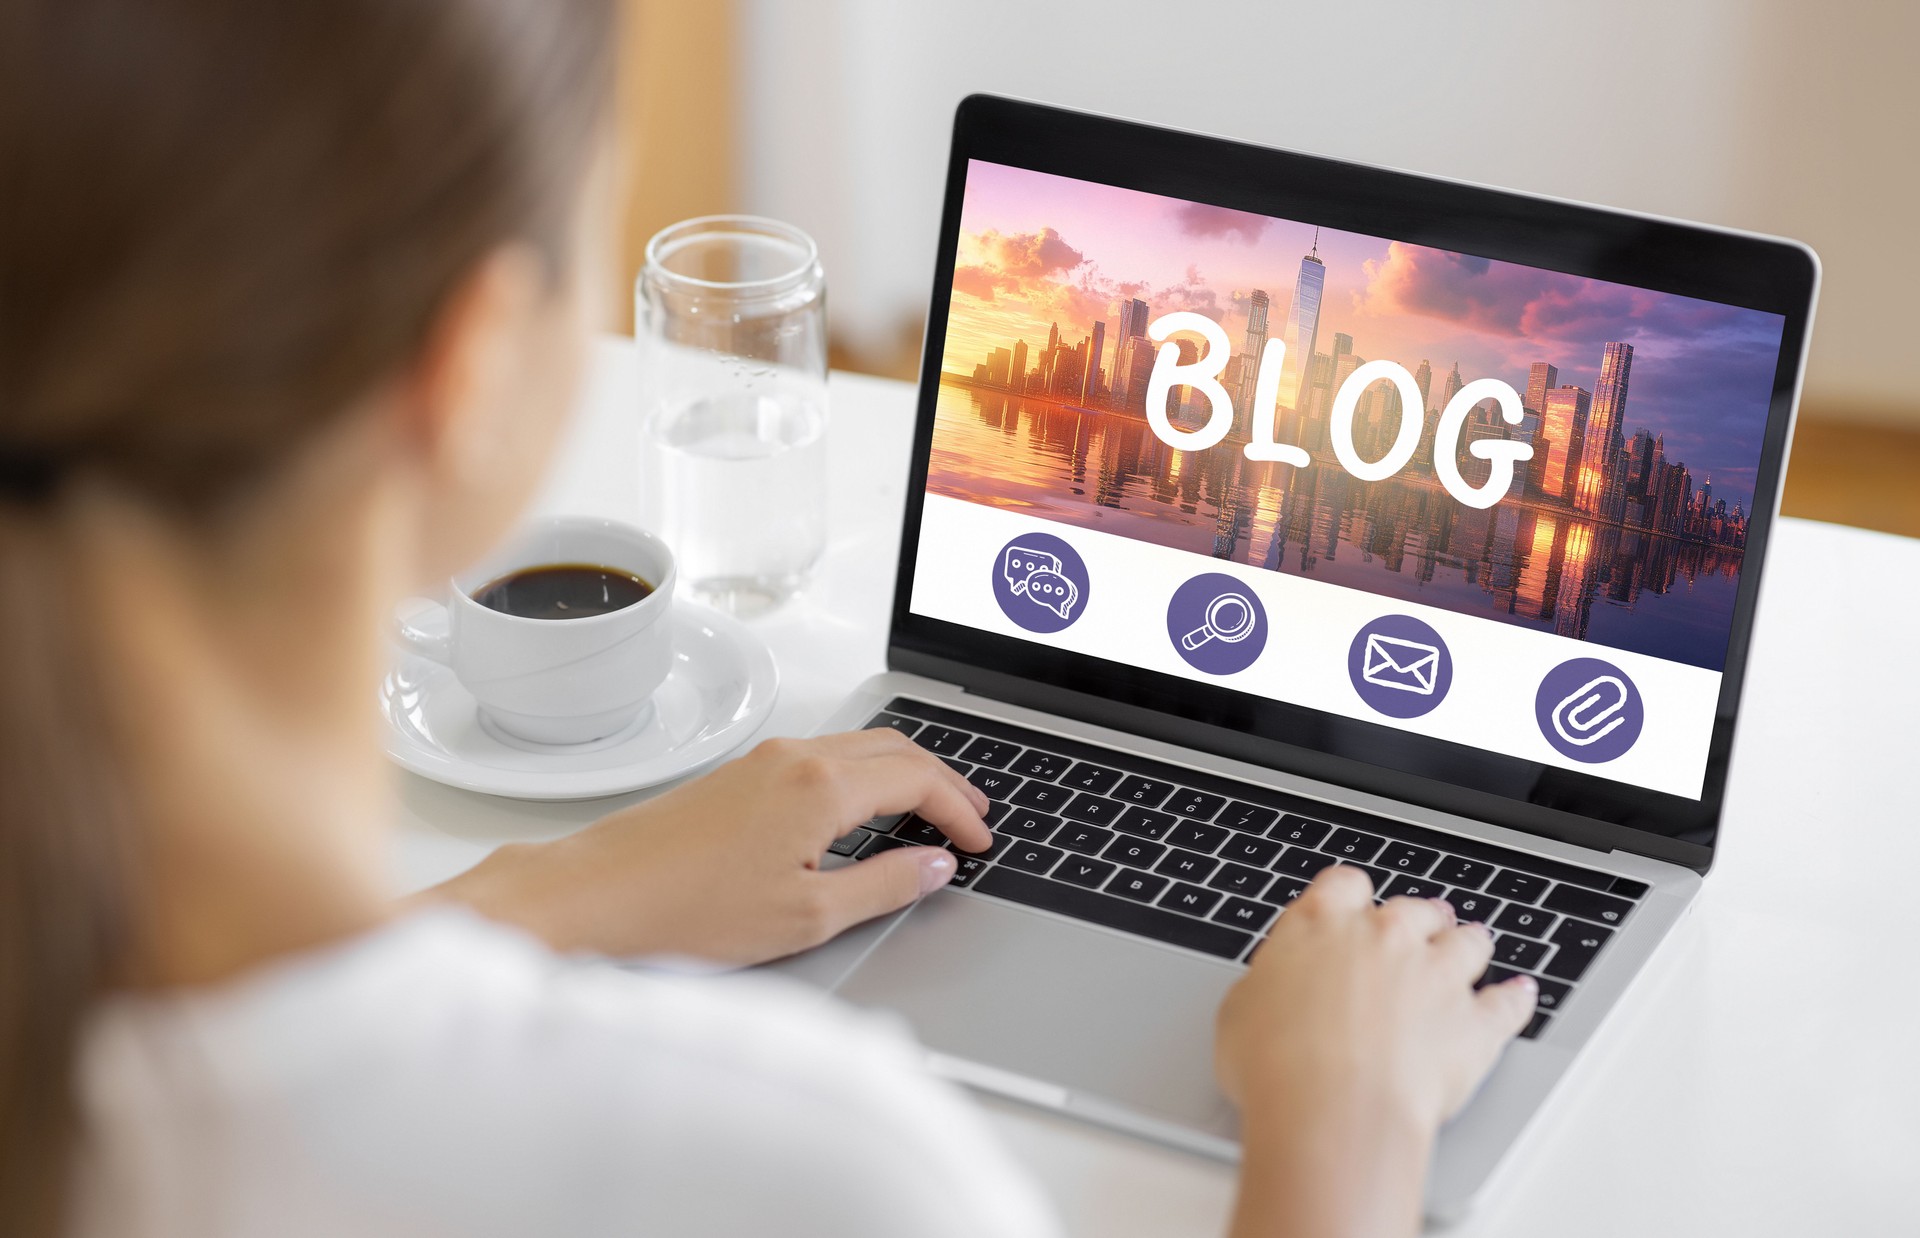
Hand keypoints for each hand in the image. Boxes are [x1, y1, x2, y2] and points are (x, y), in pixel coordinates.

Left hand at [431, 729, 992, 965]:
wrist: (593, 897)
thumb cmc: (686, 912)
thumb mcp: (807, 917)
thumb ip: (884, 886)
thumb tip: (934, 867)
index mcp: (820, 786)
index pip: (919, 779)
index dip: (961, 808)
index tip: (982, 841)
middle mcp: (794, 757)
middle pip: (894, 748)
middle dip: (942, 779)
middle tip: (973, 815)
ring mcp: (761, 761)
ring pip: (857, 746)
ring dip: (902, 772)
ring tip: (929, 810)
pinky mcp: (736, 775)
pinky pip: (822, 757)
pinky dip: (861, 775)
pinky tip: (862, 812)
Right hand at [1214, 866, 1535, 1237]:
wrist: (1332, 1112)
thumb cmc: (1277, 1068)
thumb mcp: (1239, 1014)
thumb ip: (1267, 986)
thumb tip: (1269, 991)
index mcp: (1322, 924)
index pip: (1344, 885)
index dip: (1352, 896)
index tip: (1354, 906)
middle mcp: (1385, 937)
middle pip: (1415, 908)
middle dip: (1419, 918)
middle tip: (1419, 927)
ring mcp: (1437, 976)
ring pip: (1468, 941)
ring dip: (1468, 944)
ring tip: (1471, 947)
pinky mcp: (1475, 1024)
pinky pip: (1508, 1002)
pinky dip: (1515, 998)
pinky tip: (1520, 993)